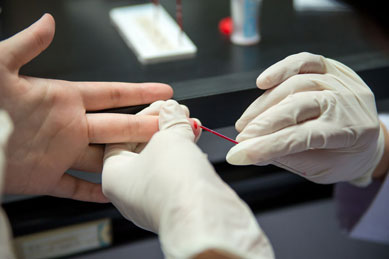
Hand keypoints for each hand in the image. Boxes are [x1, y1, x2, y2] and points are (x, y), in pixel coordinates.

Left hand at [0, 14, 172, 201]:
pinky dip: (95, 192)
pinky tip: (113, 193)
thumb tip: (47, 22)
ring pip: (103, 157)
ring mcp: (59, 153)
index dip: (139, 92)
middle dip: (146, 125)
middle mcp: (68, 126)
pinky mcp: (45, 178)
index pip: (111, 94)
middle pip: (117, 126)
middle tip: (170, 126)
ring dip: (127, 158)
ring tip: (152, 160)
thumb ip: (25, 45)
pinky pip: (76, 187)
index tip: (164, 91)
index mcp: (63, 99)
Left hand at [102, 100, 273, 258]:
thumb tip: (172, 109)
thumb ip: (170, 120)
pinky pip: (174, 173)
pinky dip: (184, 156)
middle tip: (177, 112)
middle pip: (143, 147)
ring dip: (177, 139)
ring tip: (191, 123)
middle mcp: (129, 191)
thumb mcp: (168, 138)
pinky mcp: (172, 203)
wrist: (201, 218)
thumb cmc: (173, 185)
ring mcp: (151, 199)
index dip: (144, 116)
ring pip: (161, 160)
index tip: (160, 106)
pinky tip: (195, 142)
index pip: (122, 136)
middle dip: (163, 126)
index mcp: (113, 176)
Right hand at [227, 52, 384, 185]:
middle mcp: (348, 102)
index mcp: (352, 132)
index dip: (266, 145)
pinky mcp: (332, 68)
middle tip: (241, 139)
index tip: (239, 154)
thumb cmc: (344, 158)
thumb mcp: (319, 169)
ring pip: (295, 85)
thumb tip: (248, 151)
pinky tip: (262, 82)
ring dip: (263, 105)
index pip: (301, 137)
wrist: (367, 140)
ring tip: (246, 122)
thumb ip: (284, 157)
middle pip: (297, 106)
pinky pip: (304, 61)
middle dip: (262, 124)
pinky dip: (280, 69)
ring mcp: (341, 81)